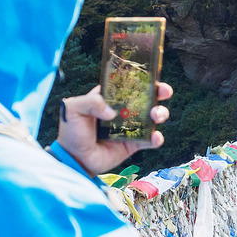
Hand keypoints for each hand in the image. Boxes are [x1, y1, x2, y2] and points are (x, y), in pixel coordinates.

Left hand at [56, 83, 172, 175]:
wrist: (74, 159)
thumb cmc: (71, 132)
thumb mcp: (73, 109)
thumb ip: (90, 102)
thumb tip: (113, 112)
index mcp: (109, 98)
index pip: (128, 84)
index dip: (142, 79)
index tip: (152, 76)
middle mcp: (122, 110)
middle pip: (146, 98)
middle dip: (159, 92)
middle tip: (165, 92)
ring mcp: (130, 127)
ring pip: (152, 117)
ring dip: (160, 113)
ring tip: (156, 116)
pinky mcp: (134, 144)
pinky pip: (150, 140)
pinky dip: (157, 138)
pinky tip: (155, 136)